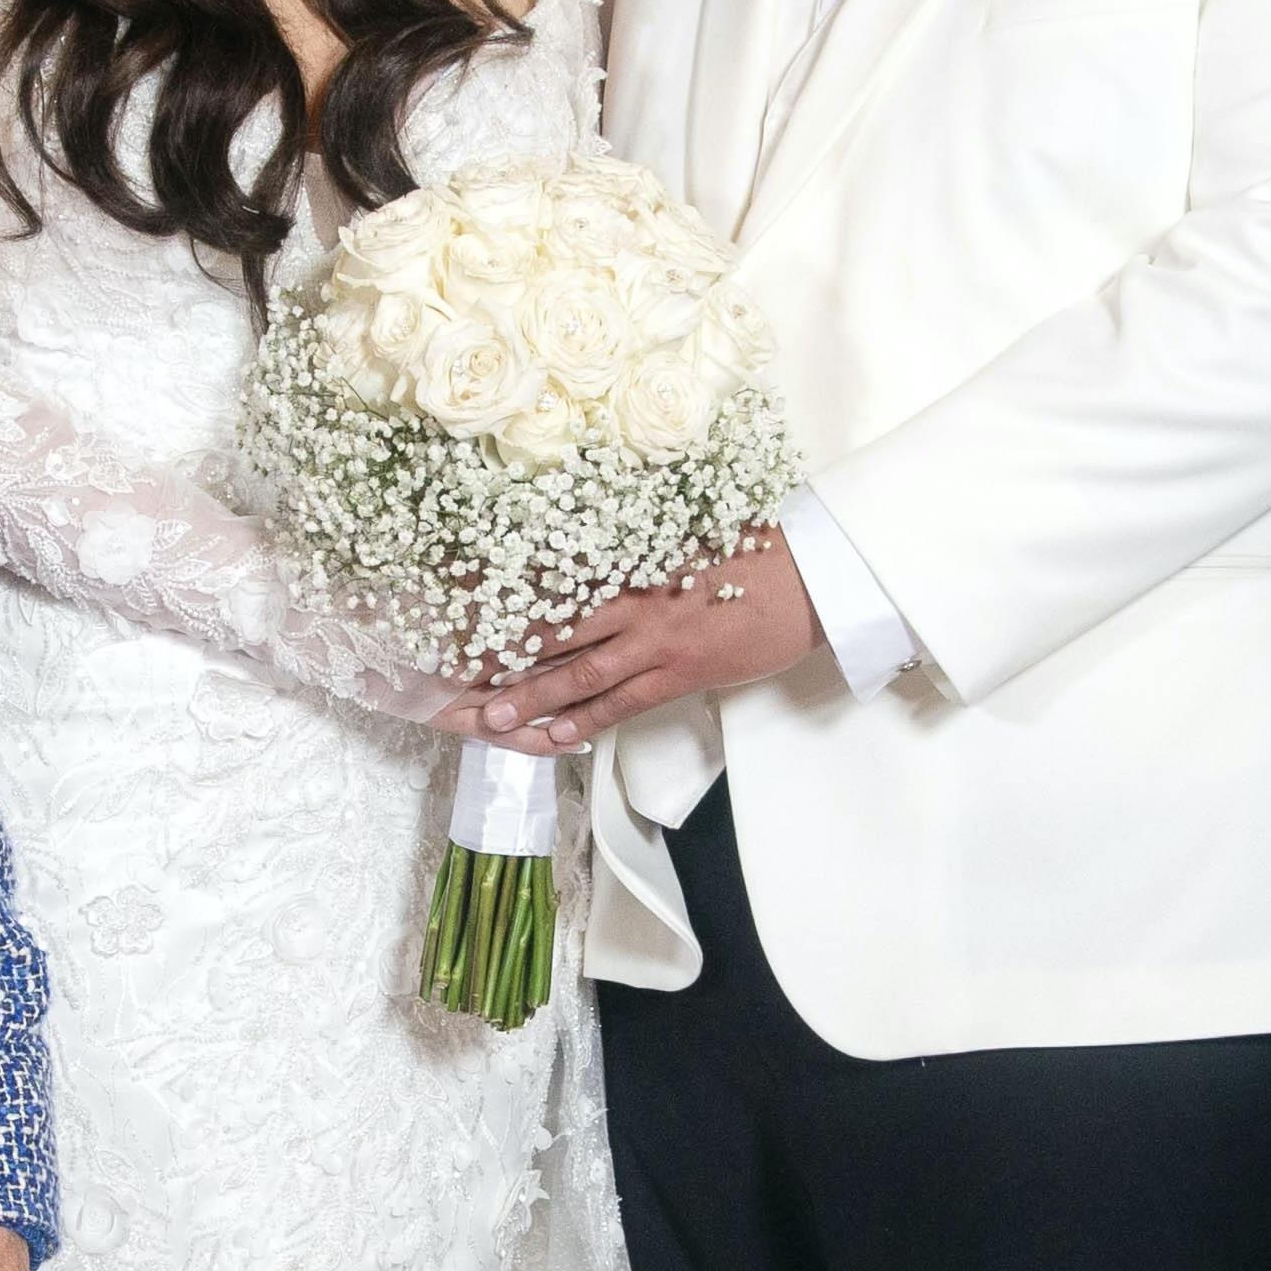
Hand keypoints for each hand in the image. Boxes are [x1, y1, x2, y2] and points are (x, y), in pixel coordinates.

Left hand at [429, 527, 821, 756]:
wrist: (813, 578)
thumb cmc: (755, 552)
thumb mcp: (690, 534)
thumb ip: (642, 547)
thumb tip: (602, 547)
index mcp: (632, 561)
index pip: (557, 581)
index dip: (510, 595)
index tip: (466, 605)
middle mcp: (634, 600)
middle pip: (553, 629)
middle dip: (503, 653)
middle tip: (457, 673)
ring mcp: (656, 640)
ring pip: (579, 672)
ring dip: (532, 696)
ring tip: (491, 716)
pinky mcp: (682, 672)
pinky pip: (624, 702)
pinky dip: (588, 720)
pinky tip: (555, 736)